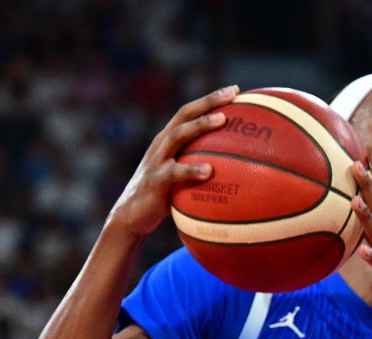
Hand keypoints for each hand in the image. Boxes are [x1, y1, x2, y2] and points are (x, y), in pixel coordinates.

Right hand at [108, 85, 239, 236]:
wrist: (131, 215)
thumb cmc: (164, 196)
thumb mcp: (182, 177)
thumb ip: (201, 166)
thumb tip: (239, 170)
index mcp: (169, 139)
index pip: (190, 112)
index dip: (211, 99)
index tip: (236, 90)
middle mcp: (162, 143)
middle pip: (185, 114)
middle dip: (209, 101)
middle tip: (233, 94)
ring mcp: (157, 159)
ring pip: (178, 135)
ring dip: (200, 125)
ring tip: (222, 120)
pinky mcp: (156, 180)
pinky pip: (175, 172)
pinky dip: (192, 170)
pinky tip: (210, 171)